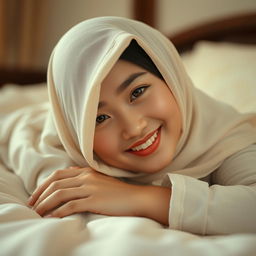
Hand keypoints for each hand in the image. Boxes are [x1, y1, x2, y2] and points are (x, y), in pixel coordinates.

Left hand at [27, 166, 143, 217]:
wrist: (135, 198)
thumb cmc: (117, 191)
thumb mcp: (99, 180)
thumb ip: (84, 177)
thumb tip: (68, 176)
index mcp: (86, 171)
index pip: (58, 174)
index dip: (43, 185)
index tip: (35, 196)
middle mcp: (86, 177)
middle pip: (56, 183)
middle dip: (40, 195)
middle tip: (32, 206)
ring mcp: (90, 188)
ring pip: (60, 193)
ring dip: (45, 204)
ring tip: (37, 214)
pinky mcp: (94, 200)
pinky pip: (71, 205)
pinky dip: (58, 212)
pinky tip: (52, 218)